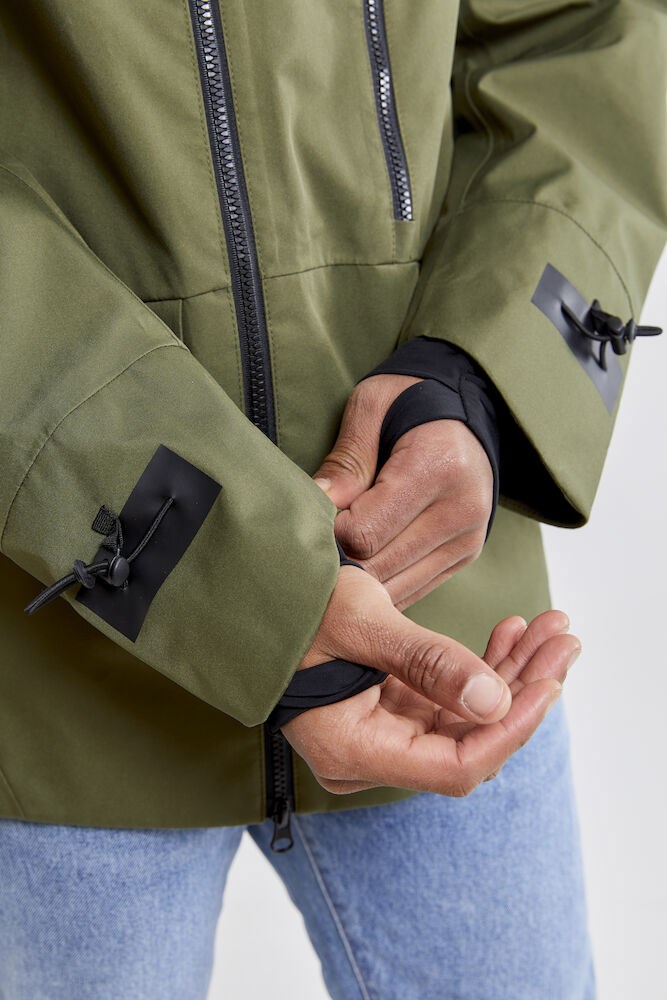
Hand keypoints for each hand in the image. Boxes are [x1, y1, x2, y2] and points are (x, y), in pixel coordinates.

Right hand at [285, 565, 579, 794]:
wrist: (252, 592)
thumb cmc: (290, 604)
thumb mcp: (359, 622)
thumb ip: (426, 663)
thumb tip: (495, 703)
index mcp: (352, 749)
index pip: (453, 767)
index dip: (510, 731)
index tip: (550, 683)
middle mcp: (368, 754)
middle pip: (469, 742)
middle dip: (522, 688)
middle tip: (563, 637)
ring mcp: (380, 733)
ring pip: (465, 718)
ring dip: (509, 673)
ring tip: (548, 628)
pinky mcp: (388, 709)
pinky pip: (447, 699)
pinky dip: (480, 668)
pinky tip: (508, 633)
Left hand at [313, 374, 493, 609]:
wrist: (463, 412)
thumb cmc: (407, 403)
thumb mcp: (370, 407)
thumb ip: (345, 461)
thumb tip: (317, 506)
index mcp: (437, 468)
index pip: (365, 533)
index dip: (330, 532)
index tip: (320, 514)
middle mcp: (462, 510)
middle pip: (378, 567)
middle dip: (341, 561)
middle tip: (319, 540)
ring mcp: (468, 539)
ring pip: (395, 590)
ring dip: (360, 581)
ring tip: (339, 554)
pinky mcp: (465, 555)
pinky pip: (413, 592)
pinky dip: (382, 588)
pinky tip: (364, 565)